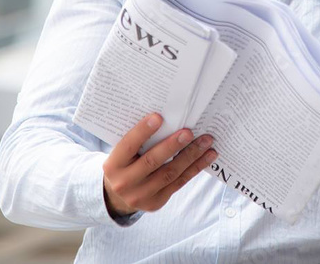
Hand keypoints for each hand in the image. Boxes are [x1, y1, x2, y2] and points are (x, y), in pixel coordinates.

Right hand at [102, 112, 216, 216]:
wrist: (117, 197)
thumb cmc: (124, 164)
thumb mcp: (122, 154)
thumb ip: (137, 141)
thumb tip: (167, 119)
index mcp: (113, 165)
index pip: (128, 145)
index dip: (142, 131)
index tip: (158, 117)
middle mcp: (124, 182)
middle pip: (152, 161)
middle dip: (172, 145)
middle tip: (189, 132)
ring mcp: (140, 195)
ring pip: (170, 173)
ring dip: (191, 156)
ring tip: (206, 142)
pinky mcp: (156, 202)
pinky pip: (178, 183)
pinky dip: (194, 168)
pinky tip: (207, 156)